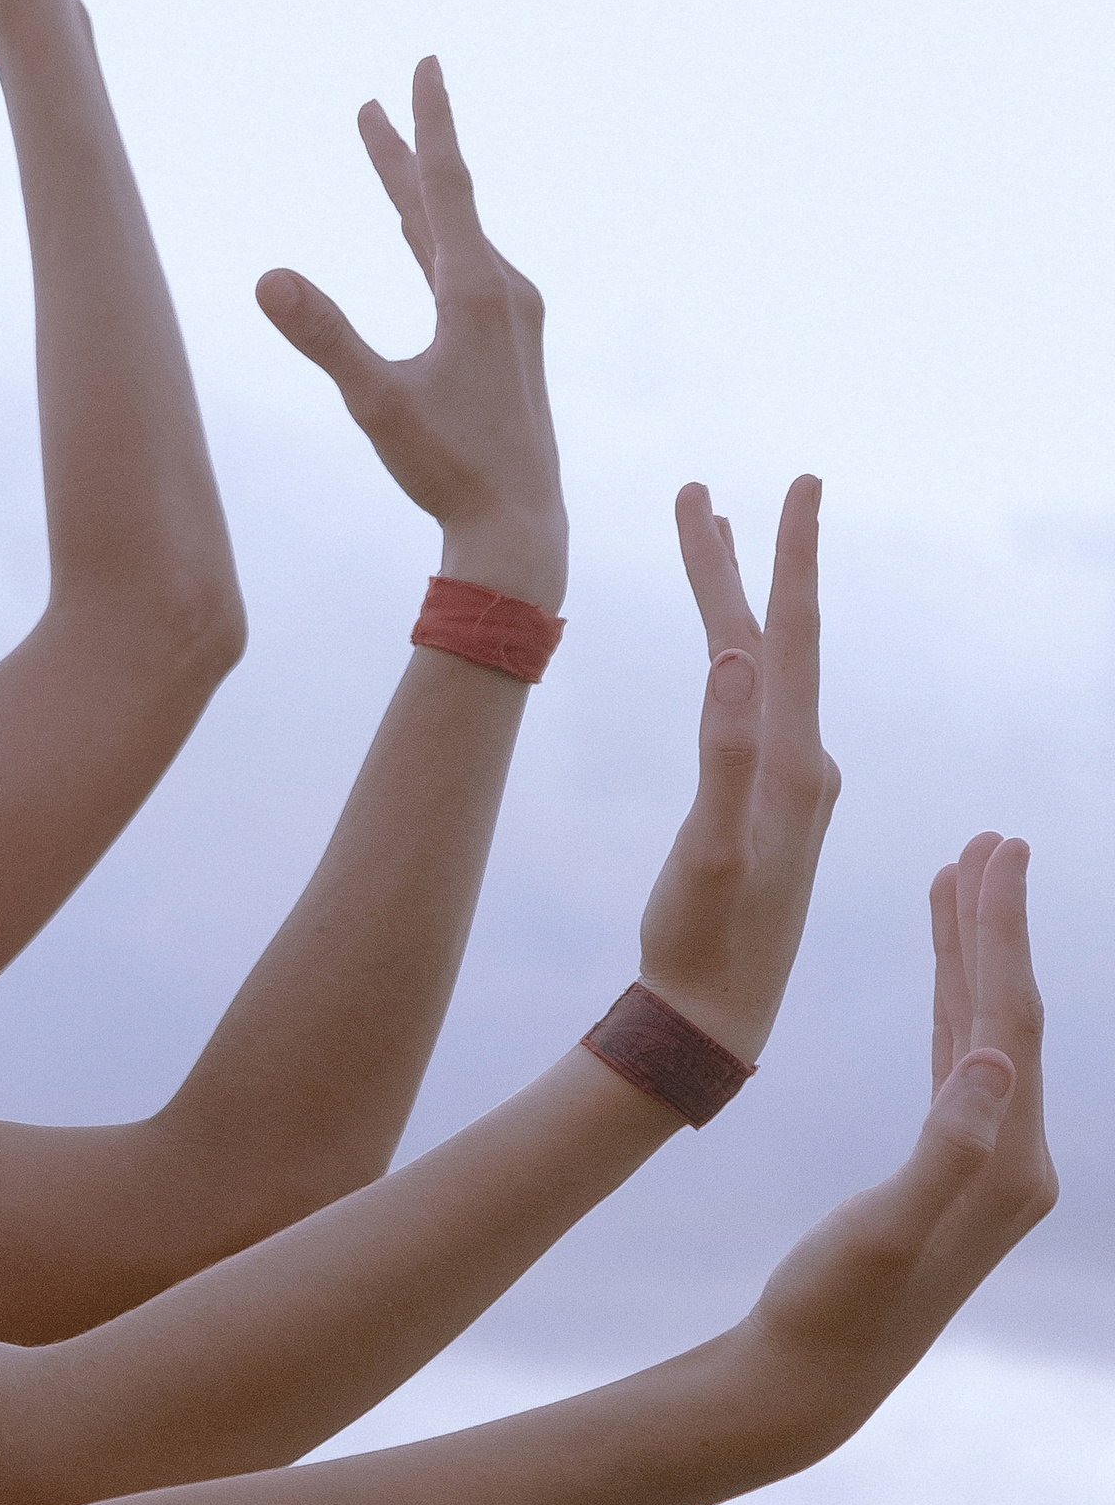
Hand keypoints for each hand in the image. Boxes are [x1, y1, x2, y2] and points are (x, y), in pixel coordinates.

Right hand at [255, 60, 565, 611]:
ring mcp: (516, 319)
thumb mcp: (376, 401)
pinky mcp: (515, 347)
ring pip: (458, 240)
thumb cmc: (449, 469)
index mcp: (475, 290)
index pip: (445, 184)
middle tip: (376, 102)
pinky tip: (431, 251)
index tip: (423, 64)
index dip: (426, 123)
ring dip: (420, 201)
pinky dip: (441, 244)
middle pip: (446, 205)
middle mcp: (504, 291)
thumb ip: (324, 335)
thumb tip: (267, 277)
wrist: (521, 525)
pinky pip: (471, 273)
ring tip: (394, 166)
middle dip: (405, 155)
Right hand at [635, 479, 840, 1060]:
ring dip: (732, 604)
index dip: (789, 557)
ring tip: (712, 546)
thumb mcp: (711, 853)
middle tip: (703, 493)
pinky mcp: (767, 806)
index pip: (791, 636)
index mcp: (791, 763)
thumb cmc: (705, 945)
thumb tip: (728, 660)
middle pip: (770, 640)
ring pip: (760, 669)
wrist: (716, 1022)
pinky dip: (732, 660)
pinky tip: (725, 659)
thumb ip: (721, 756)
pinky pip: (752, 707)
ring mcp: (788, 784)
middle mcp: (802, 763)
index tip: (798, 482)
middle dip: (738, 562)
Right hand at [740, 836, 1052, 1448]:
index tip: (991, 854)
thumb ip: (948, 1149)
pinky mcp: (954, 1167)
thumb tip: (994, 1060)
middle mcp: (1016, 1156)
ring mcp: (989, 1161)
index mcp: (1008, 1161)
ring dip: (975, 953)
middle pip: (1012, 1013)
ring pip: (987, 1030)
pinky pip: (962, 1061)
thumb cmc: (836, 1309)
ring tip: (961, 875)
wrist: (812, 1378)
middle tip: (991, 839)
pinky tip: (944, 969)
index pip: (1011, 1023)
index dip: (1000, 934)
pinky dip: (954, 1003)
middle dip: (999, 924)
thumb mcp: (887, 1232)